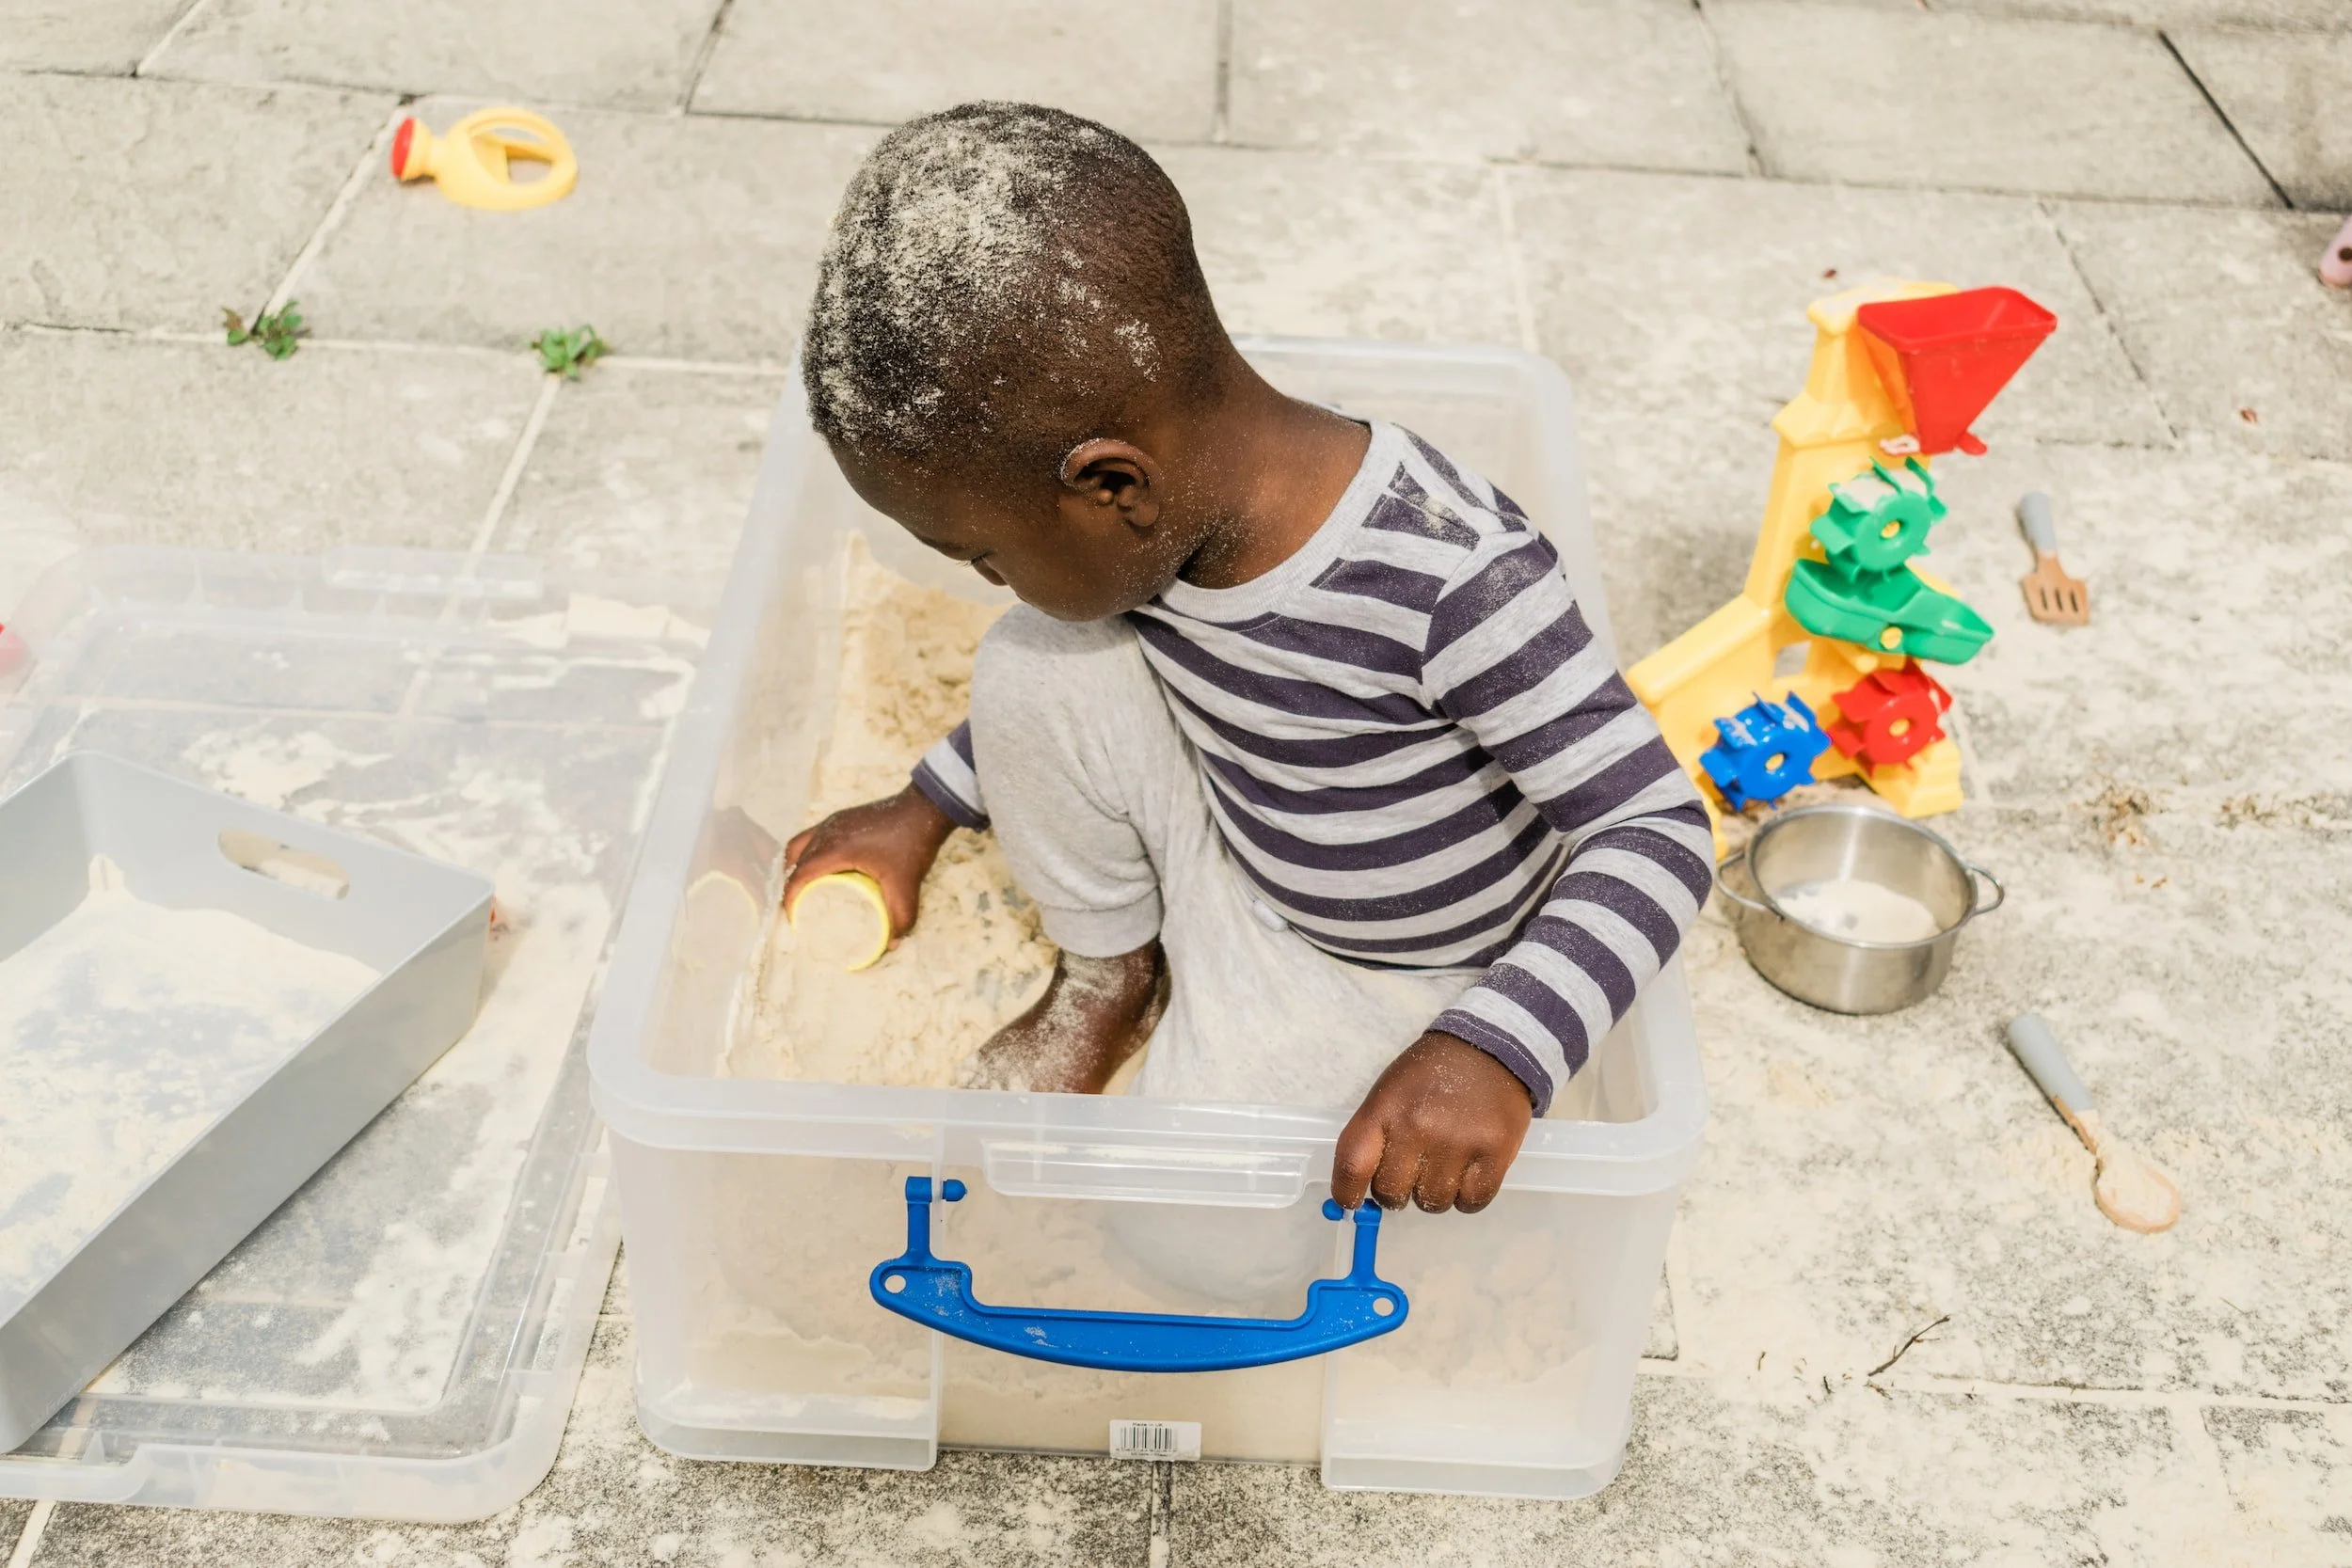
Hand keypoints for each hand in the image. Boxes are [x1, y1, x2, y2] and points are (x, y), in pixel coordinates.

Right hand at [782, 784, 956, 938]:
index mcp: (835, 848)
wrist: (925, 809)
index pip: (798, 876)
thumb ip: (901, 917)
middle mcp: (827, 832)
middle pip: (794, 862)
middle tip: (798, 910)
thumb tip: (891, 944)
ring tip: (803, 891)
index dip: (790, 899)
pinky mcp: (840, 818)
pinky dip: (806, 855)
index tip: (794, 920)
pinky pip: (811, 838)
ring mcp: (832, 822)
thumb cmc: (912, 844)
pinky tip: (819, 870)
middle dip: (790, 887)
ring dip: (796, 869)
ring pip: (799, 847)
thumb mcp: (906, 885)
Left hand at [1331, 1032, 1533, 1213]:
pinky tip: (1468, 1172)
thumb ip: (1373, 1139)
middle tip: (1412, 1171)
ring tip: (1445, 1164)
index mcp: (1385, 1109)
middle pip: (1392, 1194)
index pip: (1352, 1165)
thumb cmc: (1430, 1074)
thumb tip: (1359, 1193)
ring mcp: (1458, 1142)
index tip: (1351, 1201)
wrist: (1489, 1047)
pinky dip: (1467, 1196)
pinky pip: (1471, 1202)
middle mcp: (1417, 1127)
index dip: (1347, 1192)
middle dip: (1398, 1191)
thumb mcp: (1389, 1092)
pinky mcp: (1495, 1153)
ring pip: (1432, 1203)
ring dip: (1435, 1193)